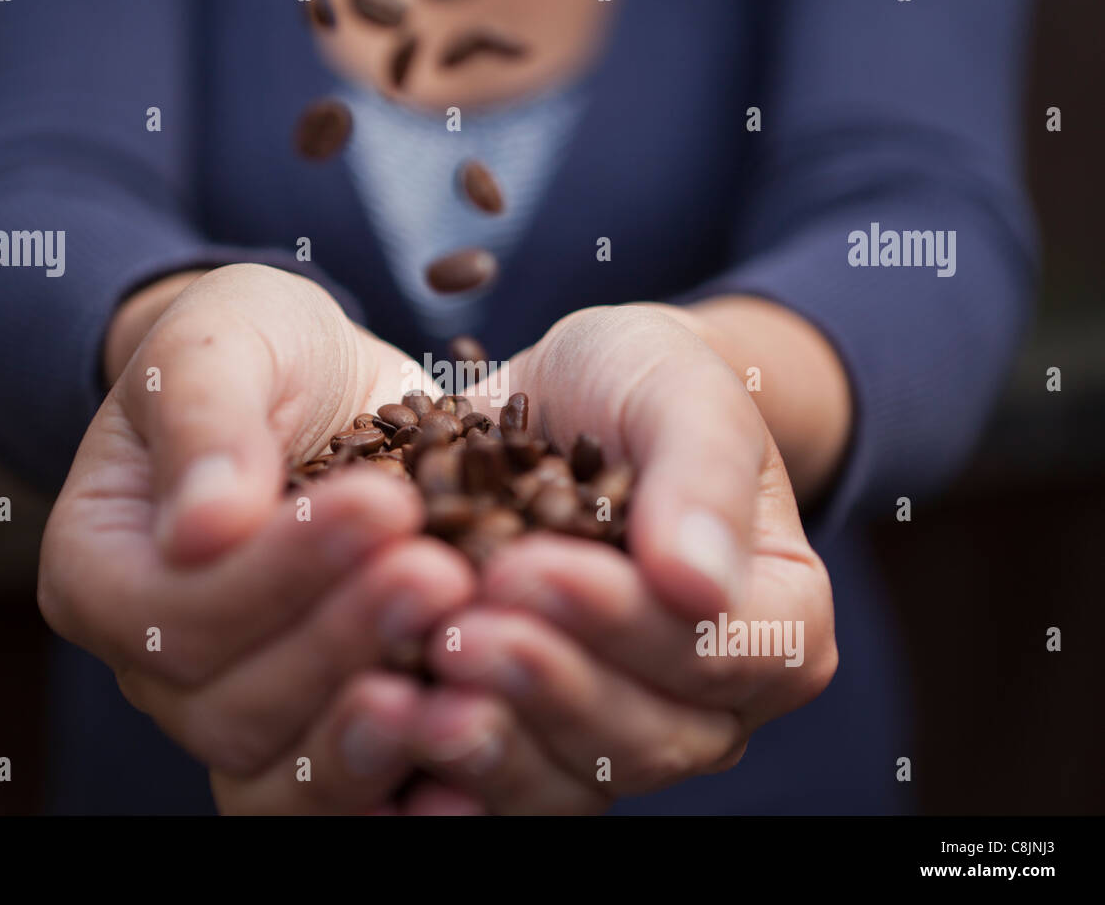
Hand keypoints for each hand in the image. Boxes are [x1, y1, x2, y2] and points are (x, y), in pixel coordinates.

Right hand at [38, 263, 475, 812]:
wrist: (324, 388)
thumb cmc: (258, 350)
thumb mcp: (224, 339)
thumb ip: (206, 418)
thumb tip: (203, 526)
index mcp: (104, 573)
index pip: (175, 611)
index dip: (278, 572)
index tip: (384, 503)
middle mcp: (158, 664)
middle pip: (231, 710)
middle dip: (343, 641)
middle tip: (443, 574)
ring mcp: (235, 712)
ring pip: (285, 777)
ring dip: (380, 734)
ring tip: (468, 671)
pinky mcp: (318, 727)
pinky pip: (349, 799)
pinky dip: (410, 788)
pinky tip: (478, 758)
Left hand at [409, 303, 837, 812]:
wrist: (562, 401)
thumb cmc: (638, 384)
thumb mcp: (677, 389)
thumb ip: (702, 472)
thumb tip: (699, 583)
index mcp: (780, 620)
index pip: (722, 650)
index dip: (628, 623)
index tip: (534, 569)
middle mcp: (714, 699)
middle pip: (650, 734)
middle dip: (550, 685)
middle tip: (458, 633)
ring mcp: (628, 732)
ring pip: (578, 780)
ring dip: (496, 745)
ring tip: (415, 697)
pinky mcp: (543, 744)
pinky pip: (508, 789)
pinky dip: (451, 776)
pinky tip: (393, 735)